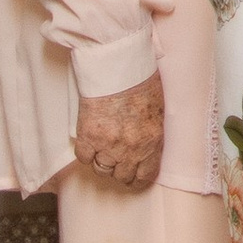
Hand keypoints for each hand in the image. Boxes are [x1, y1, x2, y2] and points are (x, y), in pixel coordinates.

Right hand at [74, 75, 165, 190]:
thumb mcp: (158, 109)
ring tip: (103, 150)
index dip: (138, 178)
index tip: (134, 175)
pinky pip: (84, 157)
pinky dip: (86, 153)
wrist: (118, 64)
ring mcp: (108, 144)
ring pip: (102, 169)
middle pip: (122, 176)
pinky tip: (90, 143)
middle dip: (120, 170)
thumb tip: (147, 145)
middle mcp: (131, 148)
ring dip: (102, 162)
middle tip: (117, 160)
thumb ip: (152, 132)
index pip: (145, 175)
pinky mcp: (88, 136)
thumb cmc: (141, 79)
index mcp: (152, 140)